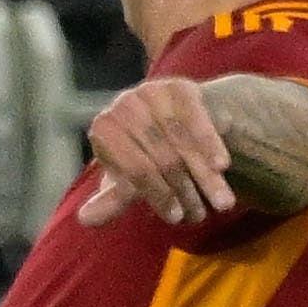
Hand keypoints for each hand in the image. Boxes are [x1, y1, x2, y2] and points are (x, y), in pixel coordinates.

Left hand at [76, 79, 231, 226]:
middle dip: (183, 190)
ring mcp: (150, 92)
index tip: (175, 218)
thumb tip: (85, 219)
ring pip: (182, 142)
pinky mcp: (178, 87)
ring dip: (203, 176)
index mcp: (104, 130)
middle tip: (200, 215)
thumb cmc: (145, 154)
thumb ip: (111, 199)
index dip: (156, 195)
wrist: (176, 118)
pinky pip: (197, 120)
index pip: (134, 169)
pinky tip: (222, 167)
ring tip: (222, 204)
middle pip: (161, 157)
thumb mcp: (127, 179)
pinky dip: (210, 144)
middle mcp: (123, 105)